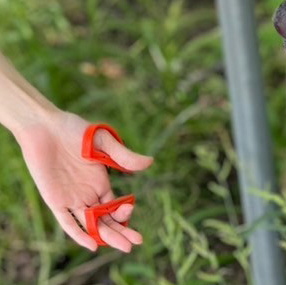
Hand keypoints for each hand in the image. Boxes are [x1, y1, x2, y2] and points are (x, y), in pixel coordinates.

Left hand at [15, 111, 152, 252]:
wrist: (46, 128)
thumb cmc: (74, 130)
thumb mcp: (104, 142)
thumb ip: (124, 156)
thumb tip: (150, 163)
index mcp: (100, 182)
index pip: (114, 206)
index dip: (124, 212)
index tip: (131, 208)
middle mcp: (87, 194)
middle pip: (105, 220)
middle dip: (121, 232)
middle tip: (136, 242)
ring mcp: (72, 199)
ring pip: (91, 225)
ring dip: (106, 236)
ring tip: (123, 247)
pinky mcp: (55, 201)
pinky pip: (67, 222)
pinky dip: (79, 234)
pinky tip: (92, 243)